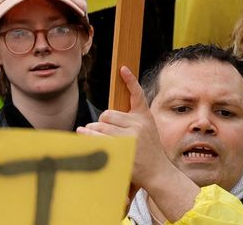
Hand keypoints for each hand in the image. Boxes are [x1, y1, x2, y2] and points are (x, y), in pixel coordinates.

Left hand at [78, 68, 169, 191]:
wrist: (159, 173)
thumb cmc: (150, 152)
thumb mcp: (148, 131)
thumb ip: (132, 121)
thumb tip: (105, 117)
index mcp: (144, 118)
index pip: (137, 95)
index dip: (130, 81)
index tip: (123, 68)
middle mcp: (138, 125)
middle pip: (107, 114)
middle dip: (102, 122)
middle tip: (104, 131)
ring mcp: (130, 137)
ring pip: (100, 125)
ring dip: (93, 130)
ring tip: (93, 135)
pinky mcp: (121, 149)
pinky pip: (97, 137)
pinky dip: (88, 135)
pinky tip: (83, 133)